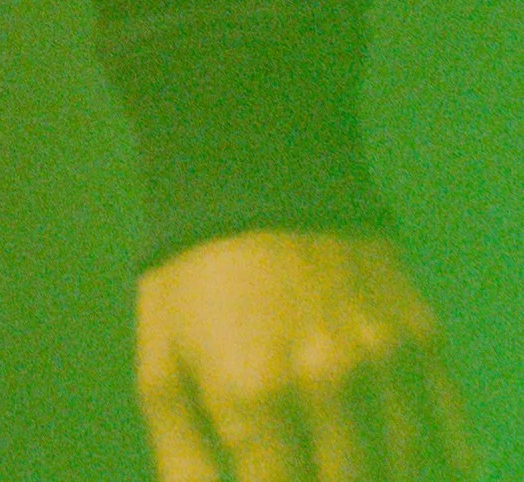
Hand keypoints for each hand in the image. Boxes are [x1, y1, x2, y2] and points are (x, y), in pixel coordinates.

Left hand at [136, 230, 475, 481]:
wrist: (254, 163)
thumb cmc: (192, 276)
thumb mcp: (162, 367)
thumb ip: (185, 466)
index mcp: (253, 394)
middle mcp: (329, 384)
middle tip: (309, 468)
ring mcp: (386, 361)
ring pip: (404, 475)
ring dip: (379, 479)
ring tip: (348, 465)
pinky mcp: (425, 339)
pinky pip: (452, 441)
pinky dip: (440, 471)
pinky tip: (412, 470)